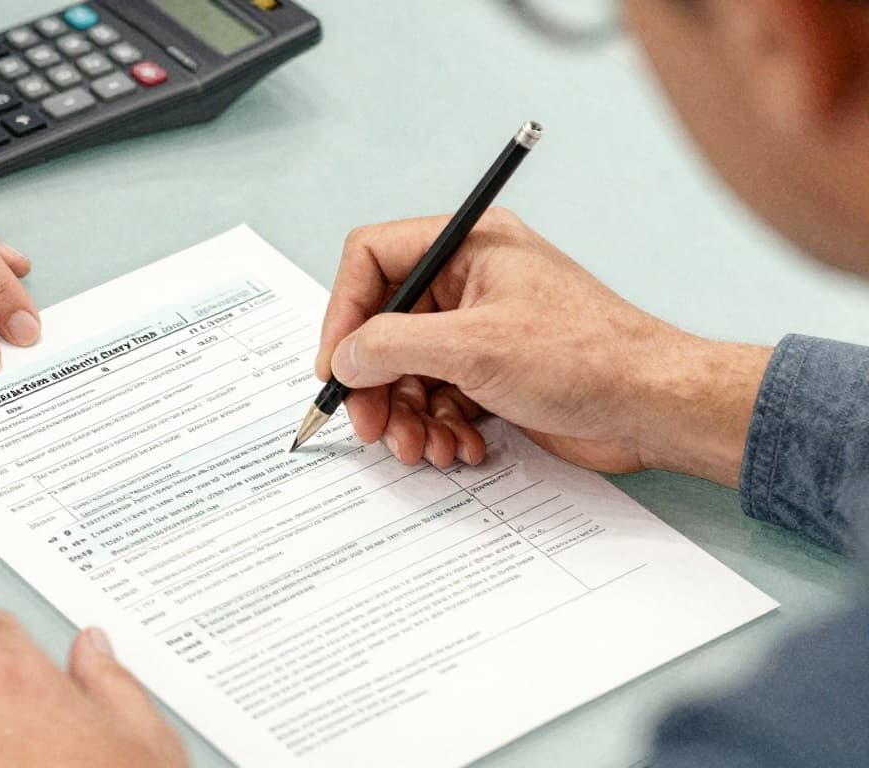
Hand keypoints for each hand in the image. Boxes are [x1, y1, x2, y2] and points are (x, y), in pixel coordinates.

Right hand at [314, 210, 771, 486]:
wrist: (654, 408)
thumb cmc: (588, 357)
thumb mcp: (474, 347)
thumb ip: (394, 346)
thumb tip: (346, 356)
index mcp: (468, 245)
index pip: (372, 260)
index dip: (344, 312)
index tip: (337, 365)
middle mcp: (469, 281)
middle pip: (384, 325)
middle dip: (376, 383)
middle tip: (372, 427)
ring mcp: (480, 329)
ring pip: (408, 370)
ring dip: (408, 416)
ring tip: (424, 448)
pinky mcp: (492, 372)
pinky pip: (439, 398)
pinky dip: (439, 428)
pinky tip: (460, 448)